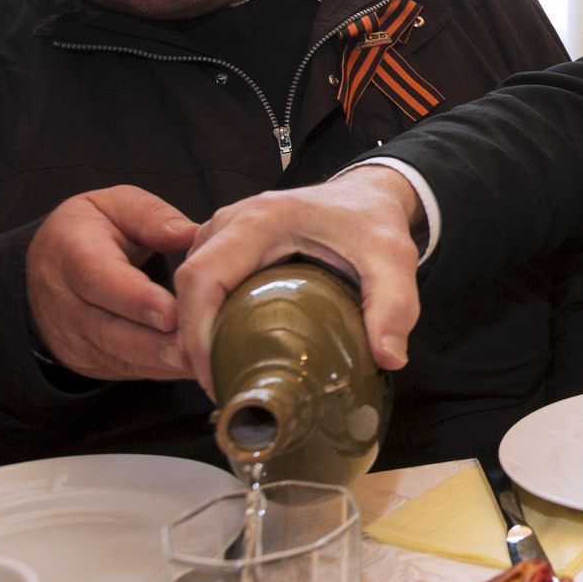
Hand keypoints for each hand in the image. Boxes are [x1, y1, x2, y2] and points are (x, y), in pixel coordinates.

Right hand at [26, 186, 198, 380]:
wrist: (49, 265)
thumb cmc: (91, 229)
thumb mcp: (116, 205)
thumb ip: (152, 217)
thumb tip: (193, 234)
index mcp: (71, 253)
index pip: (100, 280)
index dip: (137, 300)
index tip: (173, 313)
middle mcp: (65, 302)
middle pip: (111, 330)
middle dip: (158, 343)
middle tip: (200, 346)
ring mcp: (74, 337)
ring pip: (121, 356)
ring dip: (164, 362)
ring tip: (206, 361)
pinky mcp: (90, 360)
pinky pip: (128, 370)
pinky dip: (162, 371)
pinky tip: (196, 367)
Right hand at [177, 166, 423, 393]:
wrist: (369, 194)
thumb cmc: (375, 222)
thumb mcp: (394, 259)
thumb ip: (395, 305)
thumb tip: (389, 358)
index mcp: (262, 220)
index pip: (203, 276)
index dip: (197, 330)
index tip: (214, 375)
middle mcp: (233, 220)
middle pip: (187, 283)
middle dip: (192, 339)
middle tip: (220, 386)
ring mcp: (227, 229)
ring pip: (190, 282)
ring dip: (196, 329)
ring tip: (223, 375)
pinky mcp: (230, 242)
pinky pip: (203, 280)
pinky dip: (206, 316)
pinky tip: (228, 349)